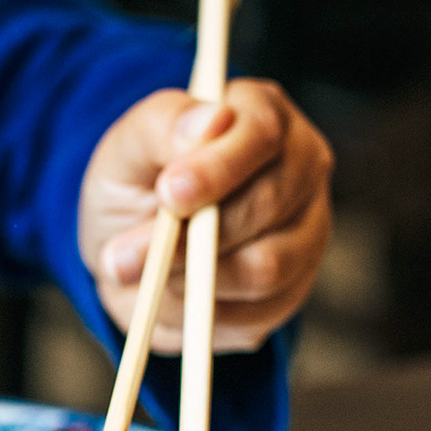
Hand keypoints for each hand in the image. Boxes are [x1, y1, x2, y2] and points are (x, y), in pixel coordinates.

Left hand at [77, 79, 332, 353]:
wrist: (130, 245)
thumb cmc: (135, 182)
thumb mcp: (128, 147)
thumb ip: (163, 125)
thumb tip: (211, 120)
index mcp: (264, 115)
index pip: (261, 134)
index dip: (217, 166)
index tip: (169, 192)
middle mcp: (301, 169)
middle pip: (268, 205)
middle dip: (192, 236)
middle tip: (124, 256)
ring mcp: (307, 231)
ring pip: (265, 267)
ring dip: (190, 278)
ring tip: (137, 274)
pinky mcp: (294, 289)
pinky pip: (256, 315)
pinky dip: (200, 314)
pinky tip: (169, 295)